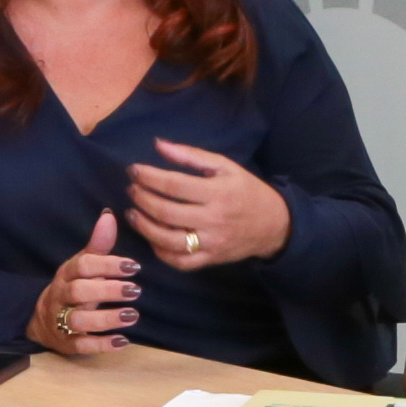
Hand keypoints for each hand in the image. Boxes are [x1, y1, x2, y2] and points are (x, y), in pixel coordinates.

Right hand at [33, 211, 141, 356]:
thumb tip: (109, 215)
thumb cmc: (73, 287)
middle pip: (79, 292)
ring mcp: (61, 321)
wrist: (42, 320)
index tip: (133, 266)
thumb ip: (98, 245)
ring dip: (106, 319)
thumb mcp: (82, 265)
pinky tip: (123, 342)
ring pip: (78, 320)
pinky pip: (81, 345)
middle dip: (107, 290)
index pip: (83, 265)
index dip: (107, 265)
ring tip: (133, 315)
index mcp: (66, 274)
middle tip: (135, 290)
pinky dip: (101, 345)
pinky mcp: (67, 343)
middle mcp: (61, 296)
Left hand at [123, 140, 287, 272]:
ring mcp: (211, 243)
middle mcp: (213, 219)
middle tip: (132, 190)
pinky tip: (152, 238)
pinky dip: (161, 252)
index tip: (133, 170)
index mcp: (217, 192)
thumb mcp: (224, 166)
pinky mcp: (210, 259)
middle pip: (166, 212)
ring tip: (133, 214)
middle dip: (142, 199)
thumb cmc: (245, 190)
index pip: (174, 184)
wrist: (273, 224)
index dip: (148, 176)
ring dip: (144, 227)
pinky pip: (180, 262)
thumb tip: (158, 145)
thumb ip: (190, 155)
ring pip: (168, 240)